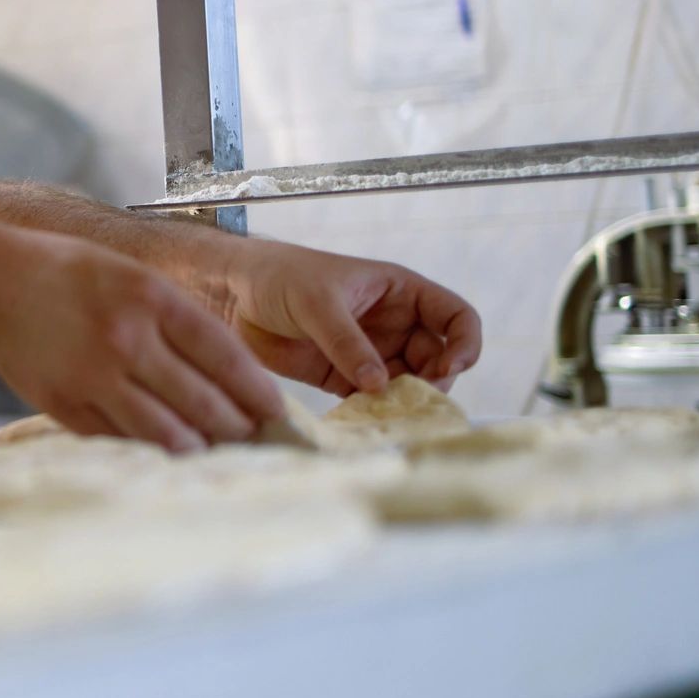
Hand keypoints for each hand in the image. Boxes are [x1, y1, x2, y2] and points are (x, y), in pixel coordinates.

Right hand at [0, 237, 286, 451]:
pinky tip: (164, 449)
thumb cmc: (64, 275)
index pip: (223, 355)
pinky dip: (149, 449)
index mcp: (149, 297)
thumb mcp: (128, 275)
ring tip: (212, 449)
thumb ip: (173, 316)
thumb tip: (225, 366)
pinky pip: (121, 439)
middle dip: (235, 425)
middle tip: (251, 436)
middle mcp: (126, 338)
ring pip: (165, 431)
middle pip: (202, 400)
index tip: (274, 408)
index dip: (255, 389)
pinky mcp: (65, 405)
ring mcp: (94, 376)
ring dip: (197, 446)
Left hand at [218, 239, 481, 396]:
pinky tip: (368, 419)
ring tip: (391, 412)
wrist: (233, 294)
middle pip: (438, 358)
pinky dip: (376, 411)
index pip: (456, 316)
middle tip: (414, 398)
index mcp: (400, 292)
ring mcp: (371, 352)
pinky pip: (373, 399)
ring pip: (408, 383)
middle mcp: (394, 324)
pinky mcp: (343, 377)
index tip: (450, 367)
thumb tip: (380, 383)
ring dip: (406, 401)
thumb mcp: (317, 302)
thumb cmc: (280, 278)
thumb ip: (347, 341)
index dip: (465, 343)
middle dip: (435, 380)